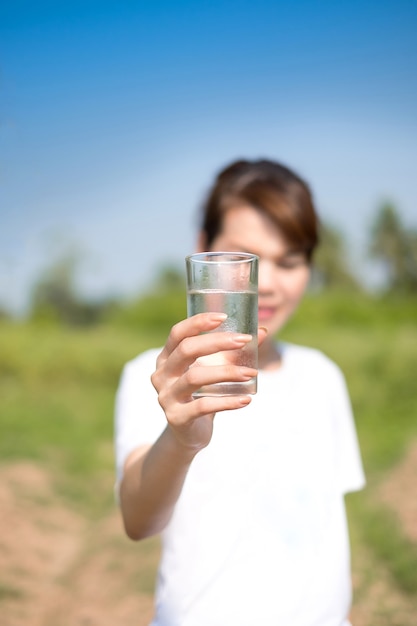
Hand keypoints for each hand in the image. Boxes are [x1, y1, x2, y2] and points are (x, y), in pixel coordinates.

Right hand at [151, 313, 266, 453]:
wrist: (188, 435)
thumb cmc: (202, 394)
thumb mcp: (214, 370)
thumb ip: (233, 352)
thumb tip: (262, 330)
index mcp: (166, 358)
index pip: (178, 333)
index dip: (198, 323)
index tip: (223, 317)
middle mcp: (161, 375)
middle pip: (186, 350)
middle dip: (217, 342)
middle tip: (243, 340)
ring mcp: (166, 397)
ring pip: (195, 378)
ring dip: (226, 373)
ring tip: (251, 373)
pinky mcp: (177, 418)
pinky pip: (202, 407)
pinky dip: (227, 402)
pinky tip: (246, 400)